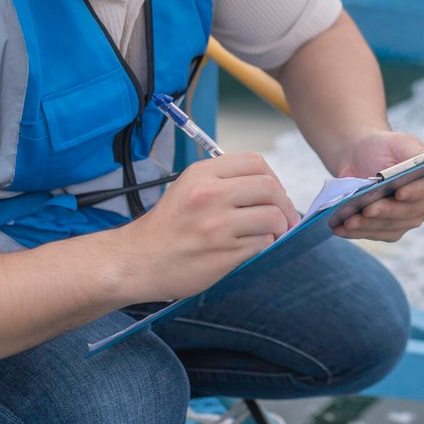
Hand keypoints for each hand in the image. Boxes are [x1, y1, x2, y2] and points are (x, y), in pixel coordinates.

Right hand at [116, 152, 299, 303]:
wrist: (137, 260)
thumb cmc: (167, 226)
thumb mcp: (188, 188)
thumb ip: (224, 181)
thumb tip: (269, 187)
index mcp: (202, 174)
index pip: (255, 162)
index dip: (273, 177)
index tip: (274, 193)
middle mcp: (210, 195)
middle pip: (270, 188)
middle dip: (284, 204)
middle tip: (285, 217)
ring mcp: (217, 226)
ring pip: (272, 217)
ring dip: (279, 227)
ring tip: (272, 234)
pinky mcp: (223, 254)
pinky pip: (262, 244)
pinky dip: (266, 246)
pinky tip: (255, 247)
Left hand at [331, 130, 423, 242]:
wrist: (362, 157)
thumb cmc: (384, 147)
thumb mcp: (401, 142)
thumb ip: (413, 154)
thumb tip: (412, 170)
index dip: (418, 192)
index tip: (399, 193)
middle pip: (410, 212)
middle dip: (386, 211)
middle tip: (367, 209)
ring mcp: (407, 219)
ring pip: (391, 226)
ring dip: (368, 226)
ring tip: (348, 221)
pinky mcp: (389, 229)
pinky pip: (375, 234)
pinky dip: (357, 232)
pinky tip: (341, 228)